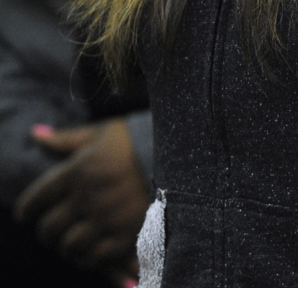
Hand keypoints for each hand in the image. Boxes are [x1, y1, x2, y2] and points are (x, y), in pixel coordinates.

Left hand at [14, 118, 148, 270]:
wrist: (179, 152)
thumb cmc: (136, 139)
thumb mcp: (100, 133)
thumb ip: (65, 139)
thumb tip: (35, 134)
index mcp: (78, 170)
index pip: (38, 197)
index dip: (27, 208)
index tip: (25, 213)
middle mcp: (88, 197)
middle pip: (49, 228)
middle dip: (46, 230)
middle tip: (51, 228)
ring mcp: (107, 219)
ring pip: (69, 246)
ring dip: (67, 244)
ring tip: (72, 238)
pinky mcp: (127, 235)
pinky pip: (96, 258)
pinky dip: (89, 256)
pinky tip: (92, 247)